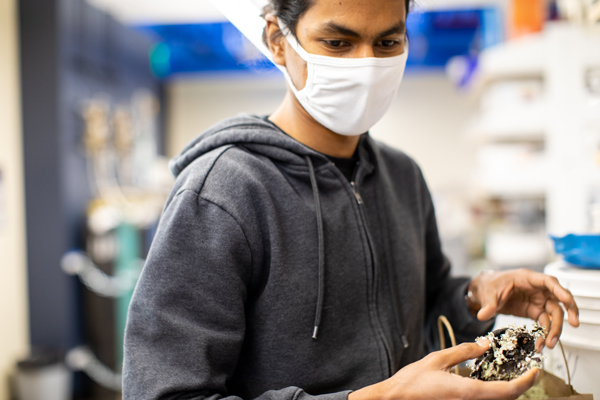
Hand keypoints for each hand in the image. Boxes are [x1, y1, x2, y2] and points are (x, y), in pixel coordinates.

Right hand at [348, 339, 538, 399]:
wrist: (395, 399)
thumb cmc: (412, 382)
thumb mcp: (438, 359)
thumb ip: (464, 351)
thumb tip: (485, 344)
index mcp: (468, 392)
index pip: (508, 391)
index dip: (526, 383)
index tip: (536, 371)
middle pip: (506, 399)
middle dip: (520, 386)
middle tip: (527, 371)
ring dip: (507, 391)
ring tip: (510, 374)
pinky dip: (492, 393)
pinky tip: (487, 381)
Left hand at [468, 269, 579, 349]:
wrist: (484, 292)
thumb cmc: (489, 285)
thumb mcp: (487, 294)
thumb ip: (488, 305)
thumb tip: (483, 315)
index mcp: (526, 278)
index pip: (548, 281)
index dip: (559, 290)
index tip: (567, 300)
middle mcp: (536, 289)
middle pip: (557, 299)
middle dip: (567, 311)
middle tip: (574, 324)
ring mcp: (537, 300)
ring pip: (554, 314)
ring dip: (555, 329)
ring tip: (550, 343)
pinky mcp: (534, 311)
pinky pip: (544, 323)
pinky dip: (545, 333)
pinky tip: (542, 343)